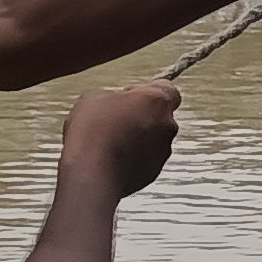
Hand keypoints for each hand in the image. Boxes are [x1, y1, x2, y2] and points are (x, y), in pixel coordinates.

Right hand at [61, 81, 181, 200]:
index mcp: (157, 100)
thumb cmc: (94, 133)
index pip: (167, 89)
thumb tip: (113, 104)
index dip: (146, 91)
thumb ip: (113, 97)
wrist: (93, 172)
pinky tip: (112, 157)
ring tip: (109, 141)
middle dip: (140, 116)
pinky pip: (146, 158)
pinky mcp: (154, 171)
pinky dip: (133, 157)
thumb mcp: (94, 98)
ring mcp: (163, 151)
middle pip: (159, 115)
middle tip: (115, 119)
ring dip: (137, 137)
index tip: (129, 95)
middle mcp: (167, 125)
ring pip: (153, 138)